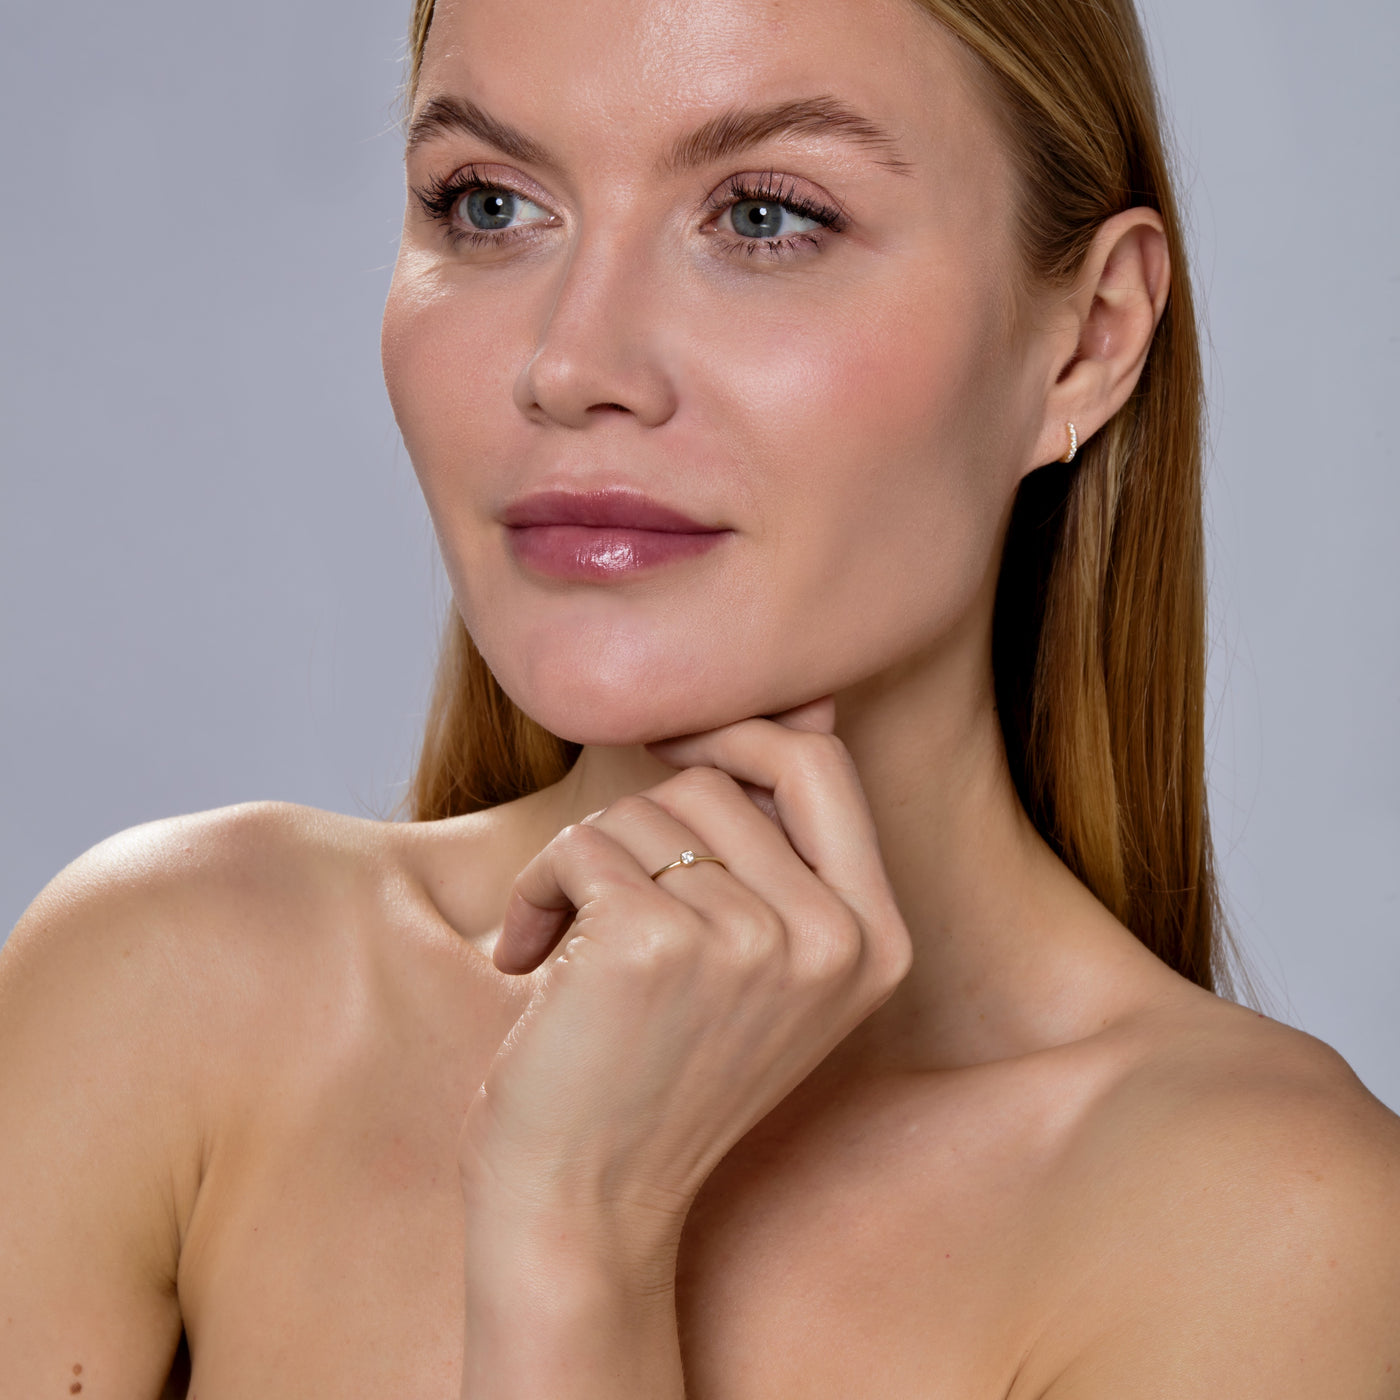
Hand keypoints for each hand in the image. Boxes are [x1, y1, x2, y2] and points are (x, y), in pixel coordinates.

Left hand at [458, 697, 913, 1282]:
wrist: (582, 1208)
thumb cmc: (656, 1072)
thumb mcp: (759, 963)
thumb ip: (783, 844)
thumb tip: (806, 699)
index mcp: (876, 941)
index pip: (821, 764)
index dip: (739, 736)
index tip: (668, 752)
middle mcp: (832, 940)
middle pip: (716, 782)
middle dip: (641, 828)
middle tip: (604, 901)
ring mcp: (752, 942)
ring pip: (642, 812)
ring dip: (582, 867)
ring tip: (567, 952)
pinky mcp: (656, 943)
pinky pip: (581, 845)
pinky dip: (536, 890)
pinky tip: (527, 961)